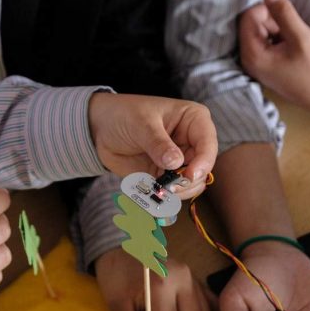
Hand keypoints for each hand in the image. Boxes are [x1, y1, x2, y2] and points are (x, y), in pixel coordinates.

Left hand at [87, 92, 216, 198]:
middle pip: (203, 168)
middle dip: (188, 181)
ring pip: (192, 184)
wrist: (101, 128)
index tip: (190, 176)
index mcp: (193, 120)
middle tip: (169, 187)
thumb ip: (158, 144)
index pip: (208, 143)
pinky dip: (165, 196)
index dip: (204, 162)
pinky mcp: (167, 175)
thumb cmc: (124, 114)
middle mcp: (192, 141)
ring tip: (157, 188)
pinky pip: (174, 191)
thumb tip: (176, 163)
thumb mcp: (141, 124)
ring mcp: (180, 160)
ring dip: (177, 192)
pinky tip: (152, 192)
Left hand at [238, 0, 309, 115]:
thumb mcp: (301, 37)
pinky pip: (262, 42)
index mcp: (252, 55)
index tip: (286, 17)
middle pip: (250, 24)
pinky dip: (275, 38)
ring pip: (258, 32)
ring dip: (275, 29)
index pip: (248, 17)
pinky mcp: (262, 66)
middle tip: (291, 31)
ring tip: (292, 41)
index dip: (267, 10)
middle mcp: (247, 60)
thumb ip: (283, 13)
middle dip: (270, 21)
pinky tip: (290, 48)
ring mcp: (254, 64)